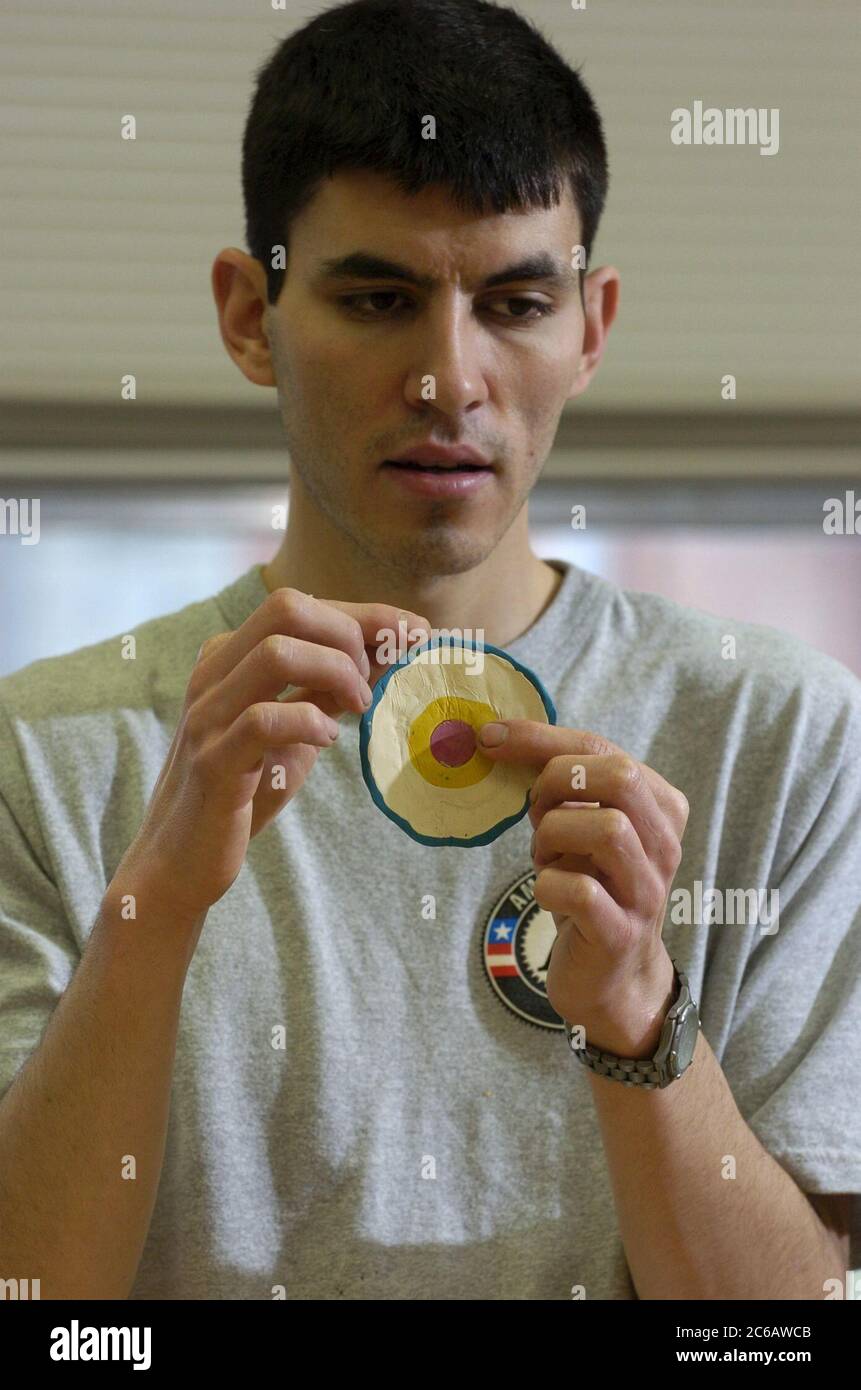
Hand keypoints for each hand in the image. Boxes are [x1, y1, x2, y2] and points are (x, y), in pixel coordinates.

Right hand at [115, 588, 429, 925]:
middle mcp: (213, 674)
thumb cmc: (244, 789)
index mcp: (229, 657)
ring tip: (359, 707)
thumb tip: (392, 652)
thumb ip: (330, 689)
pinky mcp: (212, 761)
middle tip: (373, 681)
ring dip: (335, 672)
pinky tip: (328, 738)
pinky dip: (309, 721)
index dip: (365, 613)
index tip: (415, 631)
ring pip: (275, 654)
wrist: (181, 859)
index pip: (299, 607)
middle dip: (349, 633)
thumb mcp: (296, 730)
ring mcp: (208, 715)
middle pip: (285, 609)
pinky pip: (263, 720)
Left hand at [477, 720, 689, 1054]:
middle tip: (534, 813)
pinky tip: (548, 894)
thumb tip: (497, 737)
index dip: (541, 737)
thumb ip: (559, 785)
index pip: (602, 748)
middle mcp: (665, 844)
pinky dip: (549, 886)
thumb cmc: (589, 887)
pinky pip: (582, 892)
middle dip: (557, 783)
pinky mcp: (621, 934)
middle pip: (620, 778)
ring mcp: (647, 891)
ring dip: (554, 836)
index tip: (490, 737)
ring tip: (545, 857)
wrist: (610, 976)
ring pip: (607, 829)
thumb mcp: (579, 827)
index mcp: (660, 806)